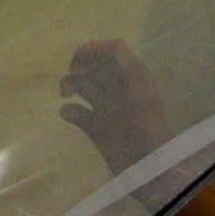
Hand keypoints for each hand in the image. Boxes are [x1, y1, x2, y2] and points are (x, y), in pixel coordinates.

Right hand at [57, 38, 172, 173]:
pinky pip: (78, 114)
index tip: (78, 59)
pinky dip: (69, 111)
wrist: (149, 170)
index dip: (95, 49)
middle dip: (80, 66)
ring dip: (71, 84)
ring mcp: (108, 110)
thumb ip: (131, 70)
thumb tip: (115, 44)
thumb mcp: (143, 96)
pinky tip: (68, 113)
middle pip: (96, 67)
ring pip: (85, 87)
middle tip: (72, 77)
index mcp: (133, 80)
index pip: (114, 51)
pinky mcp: (98, 129)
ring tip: (65, 92)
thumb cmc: (148, 132)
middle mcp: (120, 91)